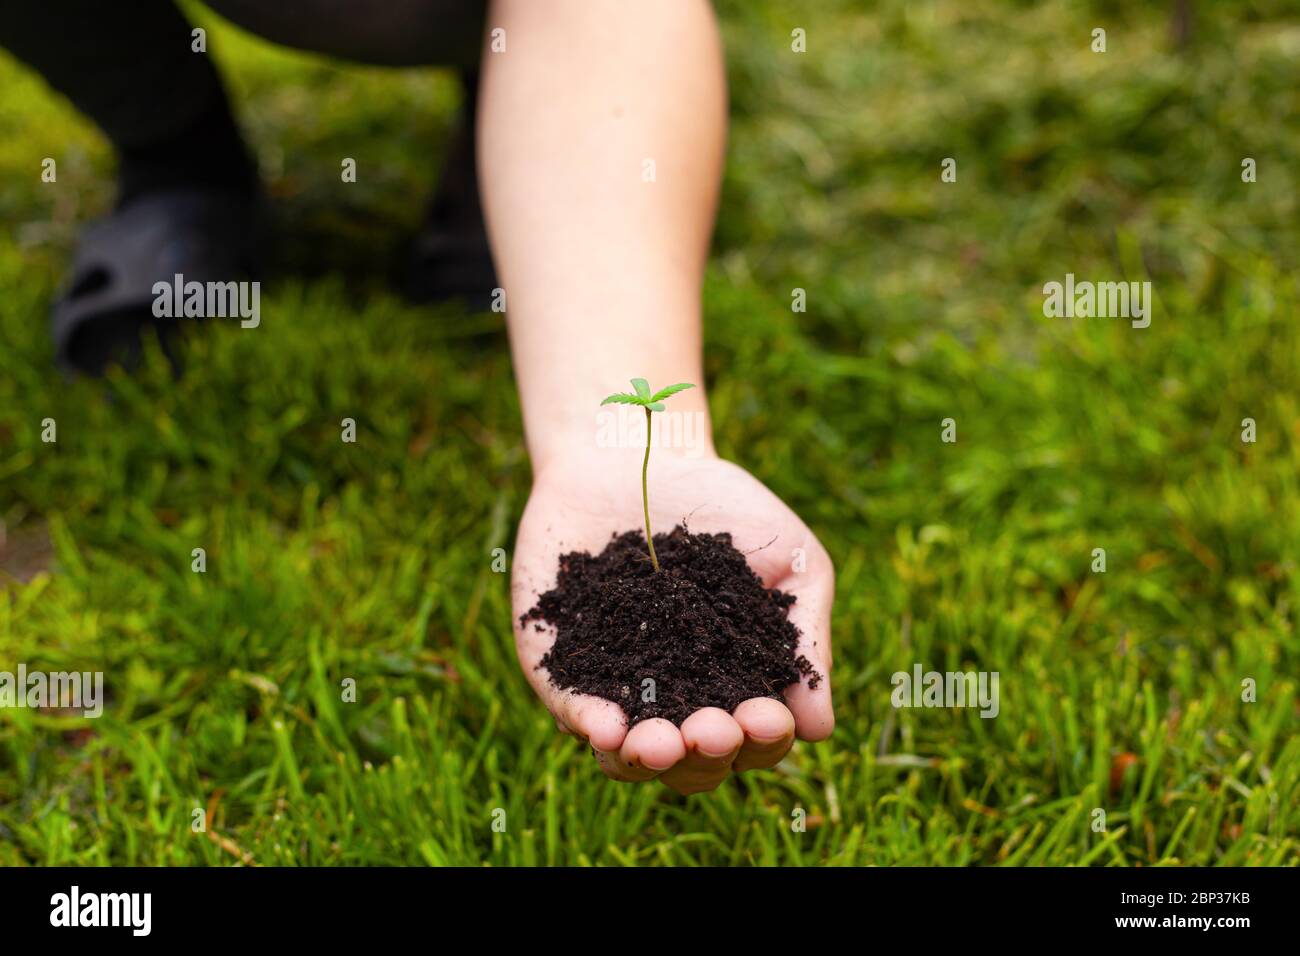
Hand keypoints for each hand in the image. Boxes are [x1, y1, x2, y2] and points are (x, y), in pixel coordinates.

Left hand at [511, 446, 833, 793]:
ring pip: (628, 756)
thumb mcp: (792, 561)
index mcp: (734, 684)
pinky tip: (606, 726)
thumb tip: (821, 728)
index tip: (766, 715)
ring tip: (658, 743)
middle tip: (712, 728)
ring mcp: (612, 685)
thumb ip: (805, 637)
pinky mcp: (557, 660)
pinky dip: (587, 724)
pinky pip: (569, 708)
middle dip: (706, 755)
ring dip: (646, 760)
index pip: (754, 739)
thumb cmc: (727, 507)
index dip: (764, 740)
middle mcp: (674, 698)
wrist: (641, 450)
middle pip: (693, 763)